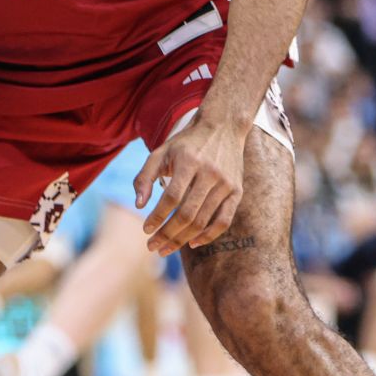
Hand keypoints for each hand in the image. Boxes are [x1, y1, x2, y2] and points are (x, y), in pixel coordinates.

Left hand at [134, 116, 248, 255]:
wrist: (223, 127)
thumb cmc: (185, 144)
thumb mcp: (161, 152)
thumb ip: (145, 177)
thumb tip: (138, 205)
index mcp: (189, 161)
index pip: (171, 197)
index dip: (157, 216)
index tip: (145, 229)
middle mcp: (209, 173)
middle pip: (187, 214)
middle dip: (167, 234)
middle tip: (152, 247)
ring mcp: (226, 183)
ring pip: (203, 220)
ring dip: (182, 239)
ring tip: (165, 249)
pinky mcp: (237, 191)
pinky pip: (224, 220)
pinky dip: (209, 236)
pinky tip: (192, 243)